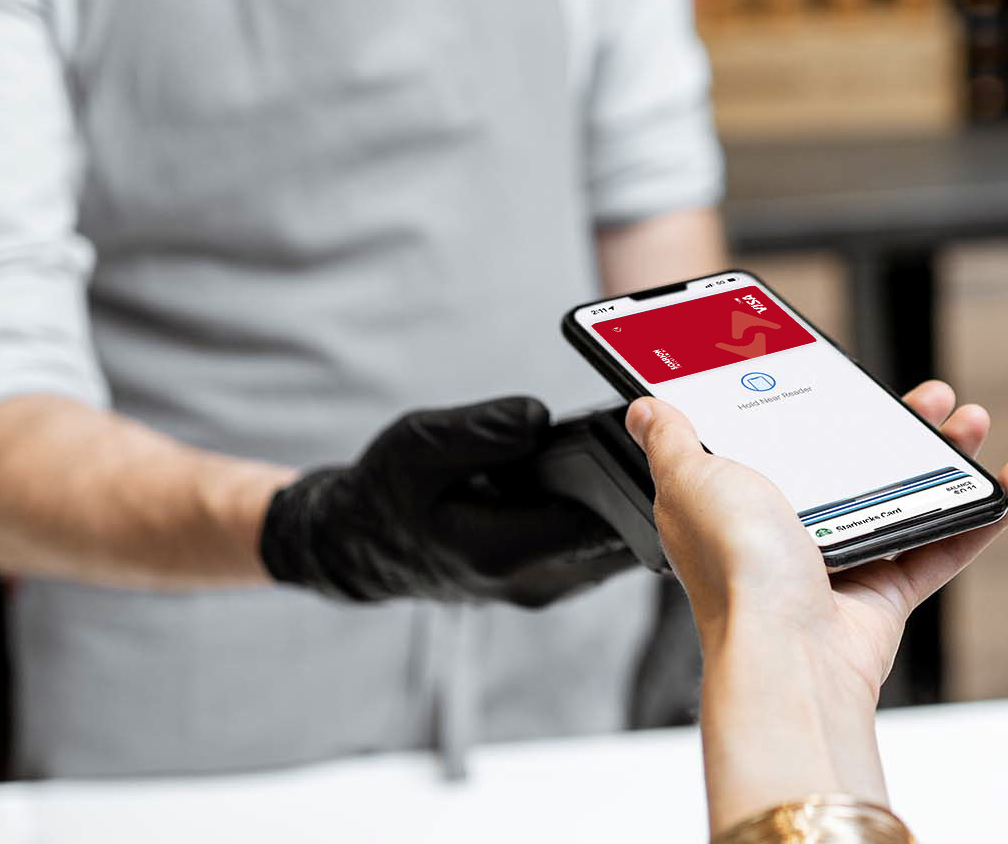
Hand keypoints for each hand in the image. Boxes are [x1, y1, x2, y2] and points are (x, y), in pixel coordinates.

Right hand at [260, 397, 633, 605]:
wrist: (360, 546)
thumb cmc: (385, 492)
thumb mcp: (417, 445)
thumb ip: (479, 432)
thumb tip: (538, 419)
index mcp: (498, 551)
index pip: (591, 525)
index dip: (622, 483)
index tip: (639, 442)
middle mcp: (529, 581)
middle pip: (612, 539)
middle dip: (633, 492)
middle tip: (648, 444)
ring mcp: (541, 587)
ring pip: (610, 548)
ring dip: (623, 506)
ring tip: (627, 456)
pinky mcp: (547, 580)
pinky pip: (594, 550)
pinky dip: (604, 516)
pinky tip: (601, 479)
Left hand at [626, 381, 1007, 710]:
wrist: (786, 651)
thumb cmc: (737, 571)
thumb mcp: (693, 478)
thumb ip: (674, 441)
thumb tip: (646, 408)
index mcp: (742, 503)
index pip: (784, 441)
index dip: (818, 407)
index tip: (851, 375)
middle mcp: (791, 534)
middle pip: (857, 464)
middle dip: (899, 423)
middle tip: (930, 395)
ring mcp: (842, 564)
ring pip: (906, 498)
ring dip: (946, 457)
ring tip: (970, 422)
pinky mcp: (887, 595)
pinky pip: (944, 545)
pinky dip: (982, 514)